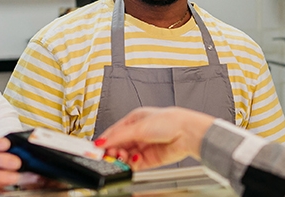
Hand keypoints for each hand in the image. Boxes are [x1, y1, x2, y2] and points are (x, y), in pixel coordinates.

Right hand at [95, 107, 215, 169]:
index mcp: (135, 120)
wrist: (187, 134)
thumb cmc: (170, 121)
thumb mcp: (138, 126)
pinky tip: (132, 161)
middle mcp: (139, 133)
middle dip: (112, 151)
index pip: (114, 132)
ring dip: (121, 158)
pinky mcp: (150, 159)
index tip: (96, 149)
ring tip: (121, 158)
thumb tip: (101, 142)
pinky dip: (131, 164)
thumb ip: (118, 136)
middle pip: (119, 145)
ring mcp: (144, 146)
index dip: (105, 140)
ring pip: (125, 156)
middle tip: (109, 155)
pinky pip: (135, 165)